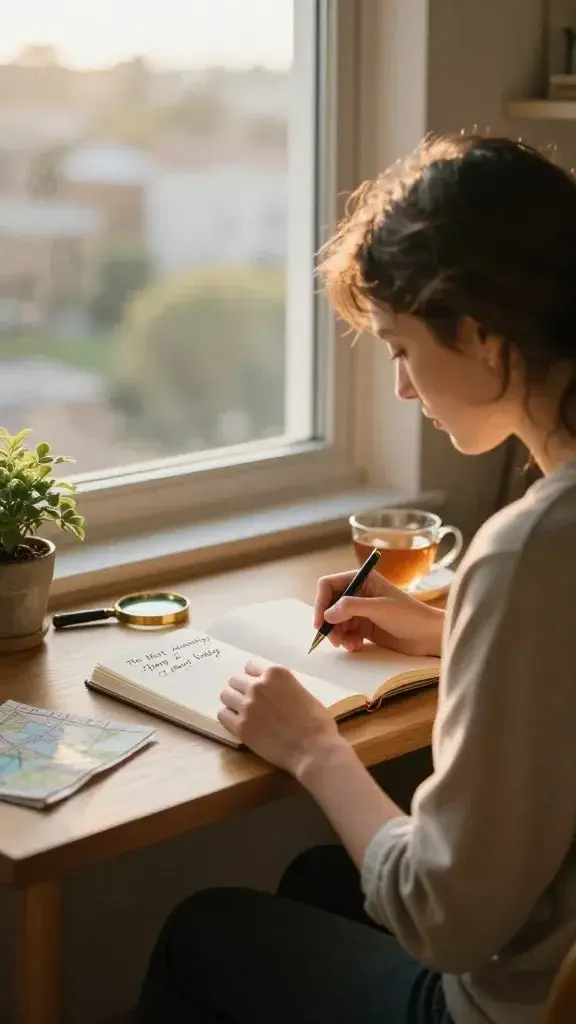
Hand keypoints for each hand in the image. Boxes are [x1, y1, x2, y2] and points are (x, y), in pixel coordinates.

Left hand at [218, 661, 340, 774]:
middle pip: (235, 681)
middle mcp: (258, 685)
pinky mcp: (240, 726)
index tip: (258, 690)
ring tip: (242, 714)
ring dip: (232, 703)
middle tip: (250, 704)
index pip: (250, 668)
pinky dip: (229, 719)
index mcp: (275, 674)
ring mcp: (247, 705)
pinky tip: (238, 725)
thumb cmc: (317, 723)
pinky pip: (222, 715)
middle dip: (241, 691)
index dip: (254, 680)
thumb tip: (275, 693)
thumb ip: (284, 688)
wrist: (314, 749)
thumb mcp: (302, 693)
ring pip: (226, 696)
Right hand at [314, 569, 443, 656]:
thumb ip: (351, 607)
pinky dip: (347, 641)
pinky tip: (356, 646)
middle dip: (329, 623)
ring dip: (337, 634)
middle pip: (329, 605)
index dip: (321, 602)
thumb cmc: (409, 616)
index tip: (320, 622)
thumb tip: (327, 614)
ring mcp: (361, 611)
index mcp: (362, 579)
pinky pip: (345, 633)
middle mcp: (358, 592)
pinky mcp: (364, 627)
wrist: (429, 636)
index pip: (328, 585)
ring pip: (335, 622)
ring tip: (348, 645)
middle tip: (333, 640)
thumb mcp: (379, 608)